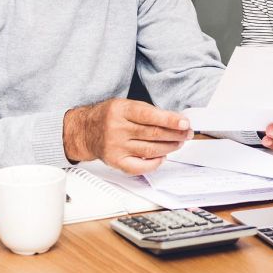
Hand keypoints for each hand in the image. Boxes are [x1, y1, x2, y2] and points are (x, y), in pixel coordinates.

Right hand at [63, 99, 192, 174]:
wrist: (85, 130)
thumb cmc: (109, 116)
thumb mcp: (125, 105)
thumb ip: (147, 112)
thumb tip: (175, 120)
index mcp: (120, 110)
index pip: (149, 116)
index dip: (170, 120)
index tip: (185, 123)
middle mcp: (117, 129)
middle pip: (152, 134)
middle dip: (175, 134)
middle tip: (187, 133)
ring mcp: (115, 147)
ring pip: (150, 150)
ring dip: (169, 147)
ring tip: (179, 143)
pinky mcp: (115, 161)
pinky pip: (139, 167)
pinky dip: (154, 163)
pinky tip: (163, 157)